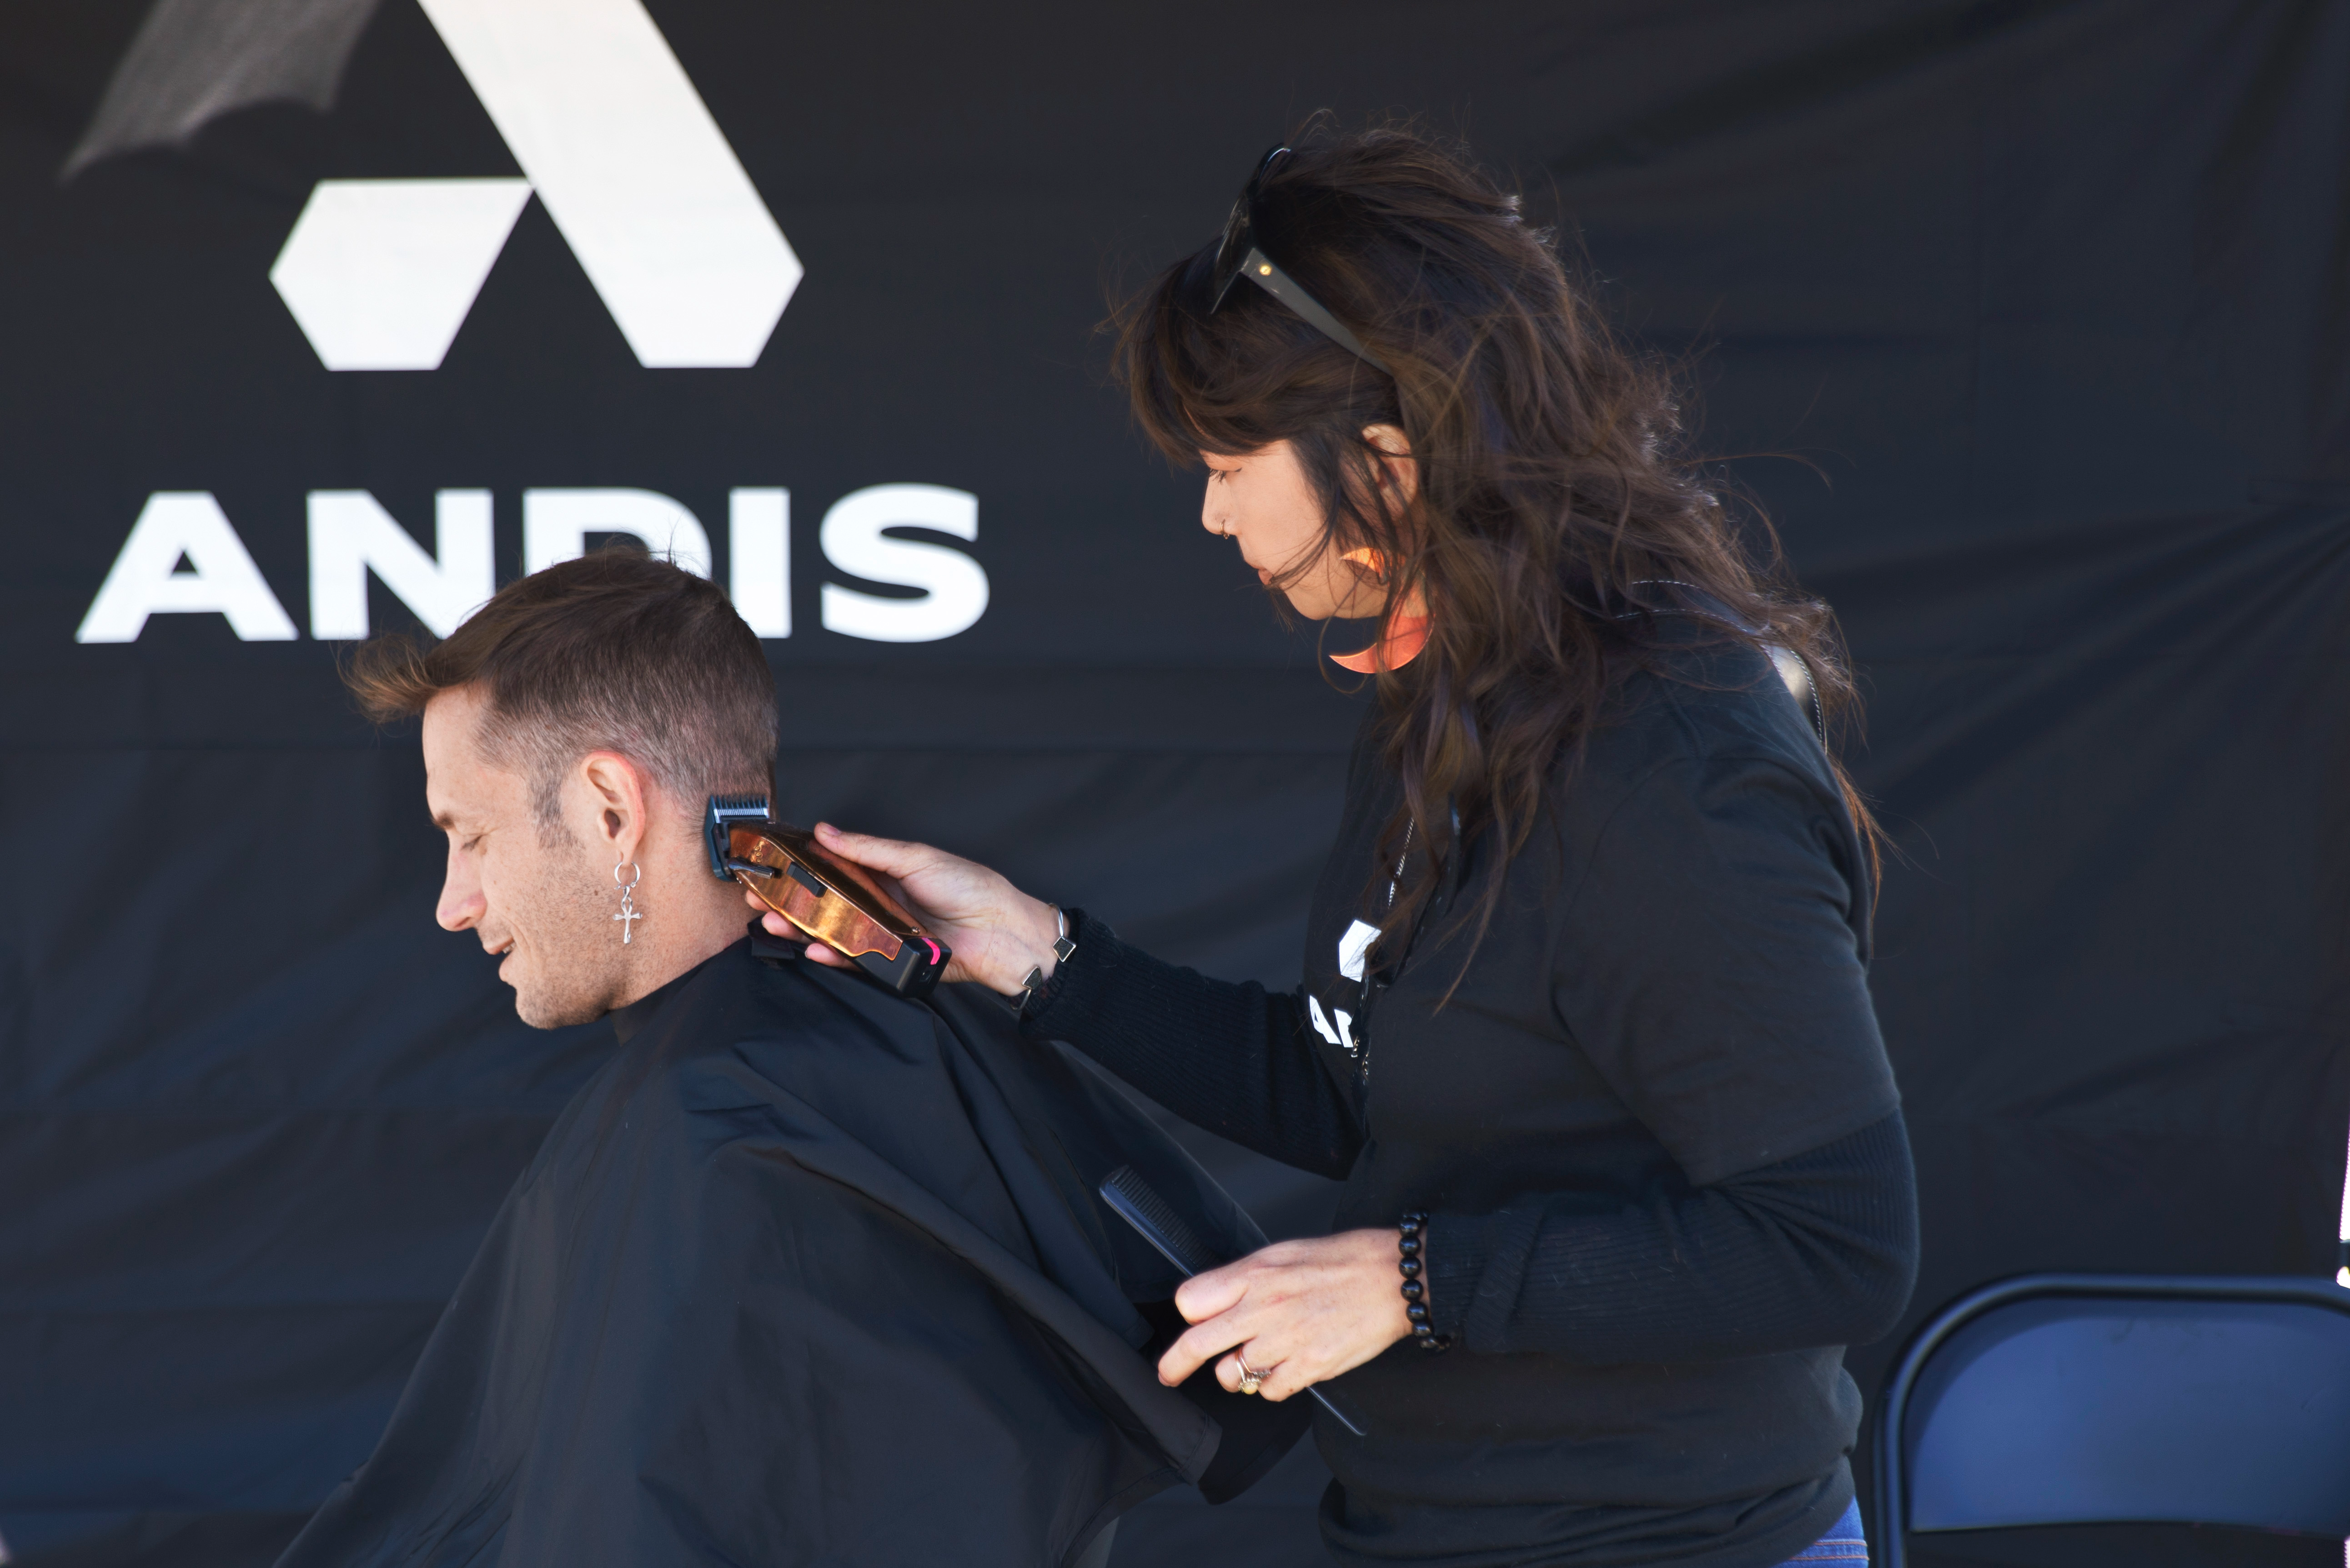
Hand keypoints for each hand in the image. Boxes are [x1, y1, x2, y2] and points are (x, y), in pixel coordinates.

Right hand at [742, 822, 1063, 994]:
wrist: (1002, 932)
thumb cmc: (971, 887)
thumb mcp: (916, 857)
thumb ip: (869, 848)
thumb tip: (826, 831)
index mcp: (883, 874)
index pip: (833, 869)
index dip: (802, 869)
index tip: (772, 866)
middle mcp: (879, 904)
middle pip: (825, 904)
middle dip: (790, 902)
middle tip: (760, 897)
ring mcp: (882, 934)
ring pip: (833, 933)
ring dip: (801, 930)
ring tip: (773, 923)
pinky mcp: (891, 962)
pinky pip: (855, 960)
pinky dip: (832, 956)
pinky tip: (812, 950)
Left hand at [1156, 1228, 1413, 1401]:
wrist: (1391, 1278)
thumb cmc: (1341, 1262)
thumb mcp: (1283, 1253)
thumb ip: (1244, 1279)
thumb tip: (1214, 1304)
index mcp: (1256, 1274)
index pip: (1192, 1299)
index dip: (1189, 1314)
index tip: (1190, 1323)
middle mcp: (1264, 1306)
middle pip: (1198, 1343)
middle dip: (1176, 1364)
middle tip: (1169, 1373)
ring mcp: (1286, 1339)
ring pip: (1233, 1375)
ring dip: (1239, 1373)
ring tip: (1258, 1358)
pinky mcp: (1310, 1366)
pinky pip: (1269, 1392)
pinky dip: (1272, 1386)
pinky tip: (1287, 1367)